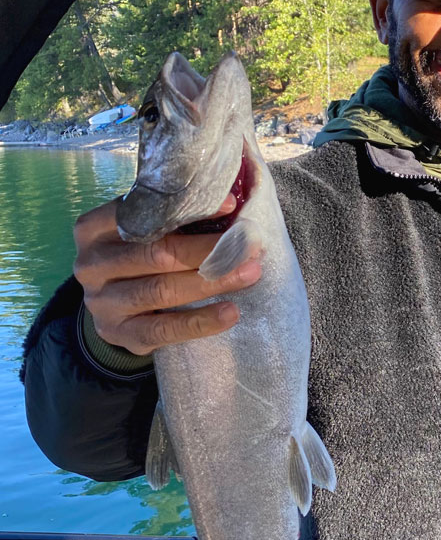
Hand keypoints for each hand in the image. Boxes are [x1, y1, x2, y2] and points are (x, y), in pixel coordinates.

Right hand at [73, 196, 261, 355]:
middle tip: (248, 246)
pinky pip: (164, 329)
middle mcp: (91, 264)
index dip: (187, 209)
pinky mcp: (119, 334)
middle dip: (208, 250)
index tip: (229, 206)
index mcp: (93, 229)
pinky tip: (230, 313)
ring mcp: (102, 303)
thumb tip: (228, 205)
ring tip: (249, 274)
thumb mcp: (142, 237)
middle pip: (157, 254)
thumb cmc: (137, 262)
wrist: (113, 312)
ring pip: (162, 290)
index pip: (141, 214)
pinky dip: (200, 321)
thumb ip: (170, 220)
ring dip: (211, 282)